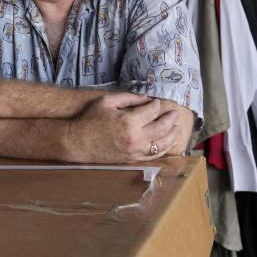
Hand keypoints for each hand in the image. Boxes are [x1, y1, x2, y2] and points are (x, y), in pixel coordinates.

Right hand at [62, 92, 180, 163]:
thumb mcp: (106, 102)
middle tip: (175, 113)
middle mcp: (136, 137)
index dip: (156, 105)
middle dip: (171, 119)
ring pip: (163, 143)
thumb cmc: (90, 119)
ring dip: (173, 134)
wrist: (78, 142)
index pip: (152, 111)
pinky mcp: (134, 158)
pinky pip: (155, 155)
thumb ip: (128, 98)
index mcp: (129, 121)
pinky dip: (165, 148)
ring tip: (177, 127)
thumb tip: (146, 98)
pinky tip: (169, 142)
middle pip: (162, 127)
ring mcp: (136, 150)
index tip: (156, 102)